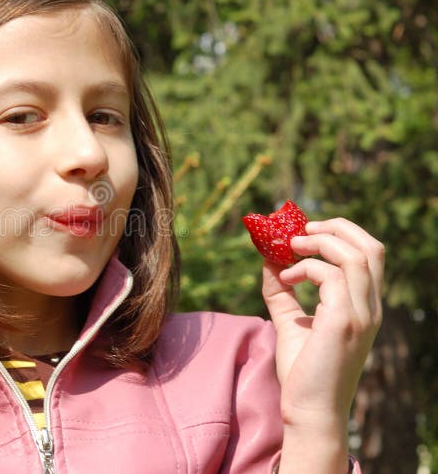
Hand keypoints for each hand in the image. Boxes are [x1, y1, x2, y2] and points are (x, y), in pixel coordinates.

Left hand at [261, 217, 383, 427]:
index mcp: (364, 307)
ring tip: (288, 246)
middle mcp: (370, 308)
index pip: (369, 255)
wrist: (308, 411)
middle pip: (371, 247)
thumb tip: (267, 260)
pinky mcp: (343, 322)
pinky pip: (330, 275)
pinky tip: (284, 278)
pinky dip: (304, 267)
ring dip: (318, 242)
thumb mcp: (290, 323)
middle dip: (336, 227)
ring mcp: (361, 315)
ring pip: (355, 255)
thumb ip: (281, 292)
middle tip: (299, 229)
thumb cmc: (303, 372)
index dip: (340, 234)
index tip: (304, 231)